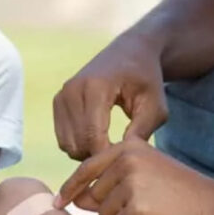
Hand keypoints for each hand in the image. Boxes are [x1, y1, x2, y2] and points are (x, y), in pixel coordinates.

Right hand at [53, 36, 167, 160]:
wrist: (131, 53)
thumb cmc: (147, 81)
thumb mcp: (156, 107)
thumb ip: (141, 132)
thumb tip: (121, 157)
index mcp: (96, 87)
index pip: (93, 137)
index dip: (109, 156)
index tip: (127, 161)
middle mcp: (72, 90)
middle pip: (78, 144)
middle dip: (99, 157)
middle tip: (121, 154)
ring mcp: (62, 95)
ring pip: (67, 144)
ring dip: (88, 153)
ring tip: (112, 146)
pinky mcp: (58, 101)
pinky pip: (62, 138)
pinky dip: (79, 145)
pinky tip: (100, 139)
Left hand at [55, 138, 213, 214]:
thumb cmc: (183, 194)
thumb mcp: (148, 174)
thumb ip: (113, 182)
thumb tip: (76, 200)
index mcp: (128, 148)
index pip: (87, 168)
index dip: (70, 188)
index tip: (57, 203)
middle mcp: (125, 163)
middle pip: (94, 198)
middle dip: (113, 210)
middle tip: (148, 208)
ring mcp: (130, 187)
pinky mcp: (135, 212)